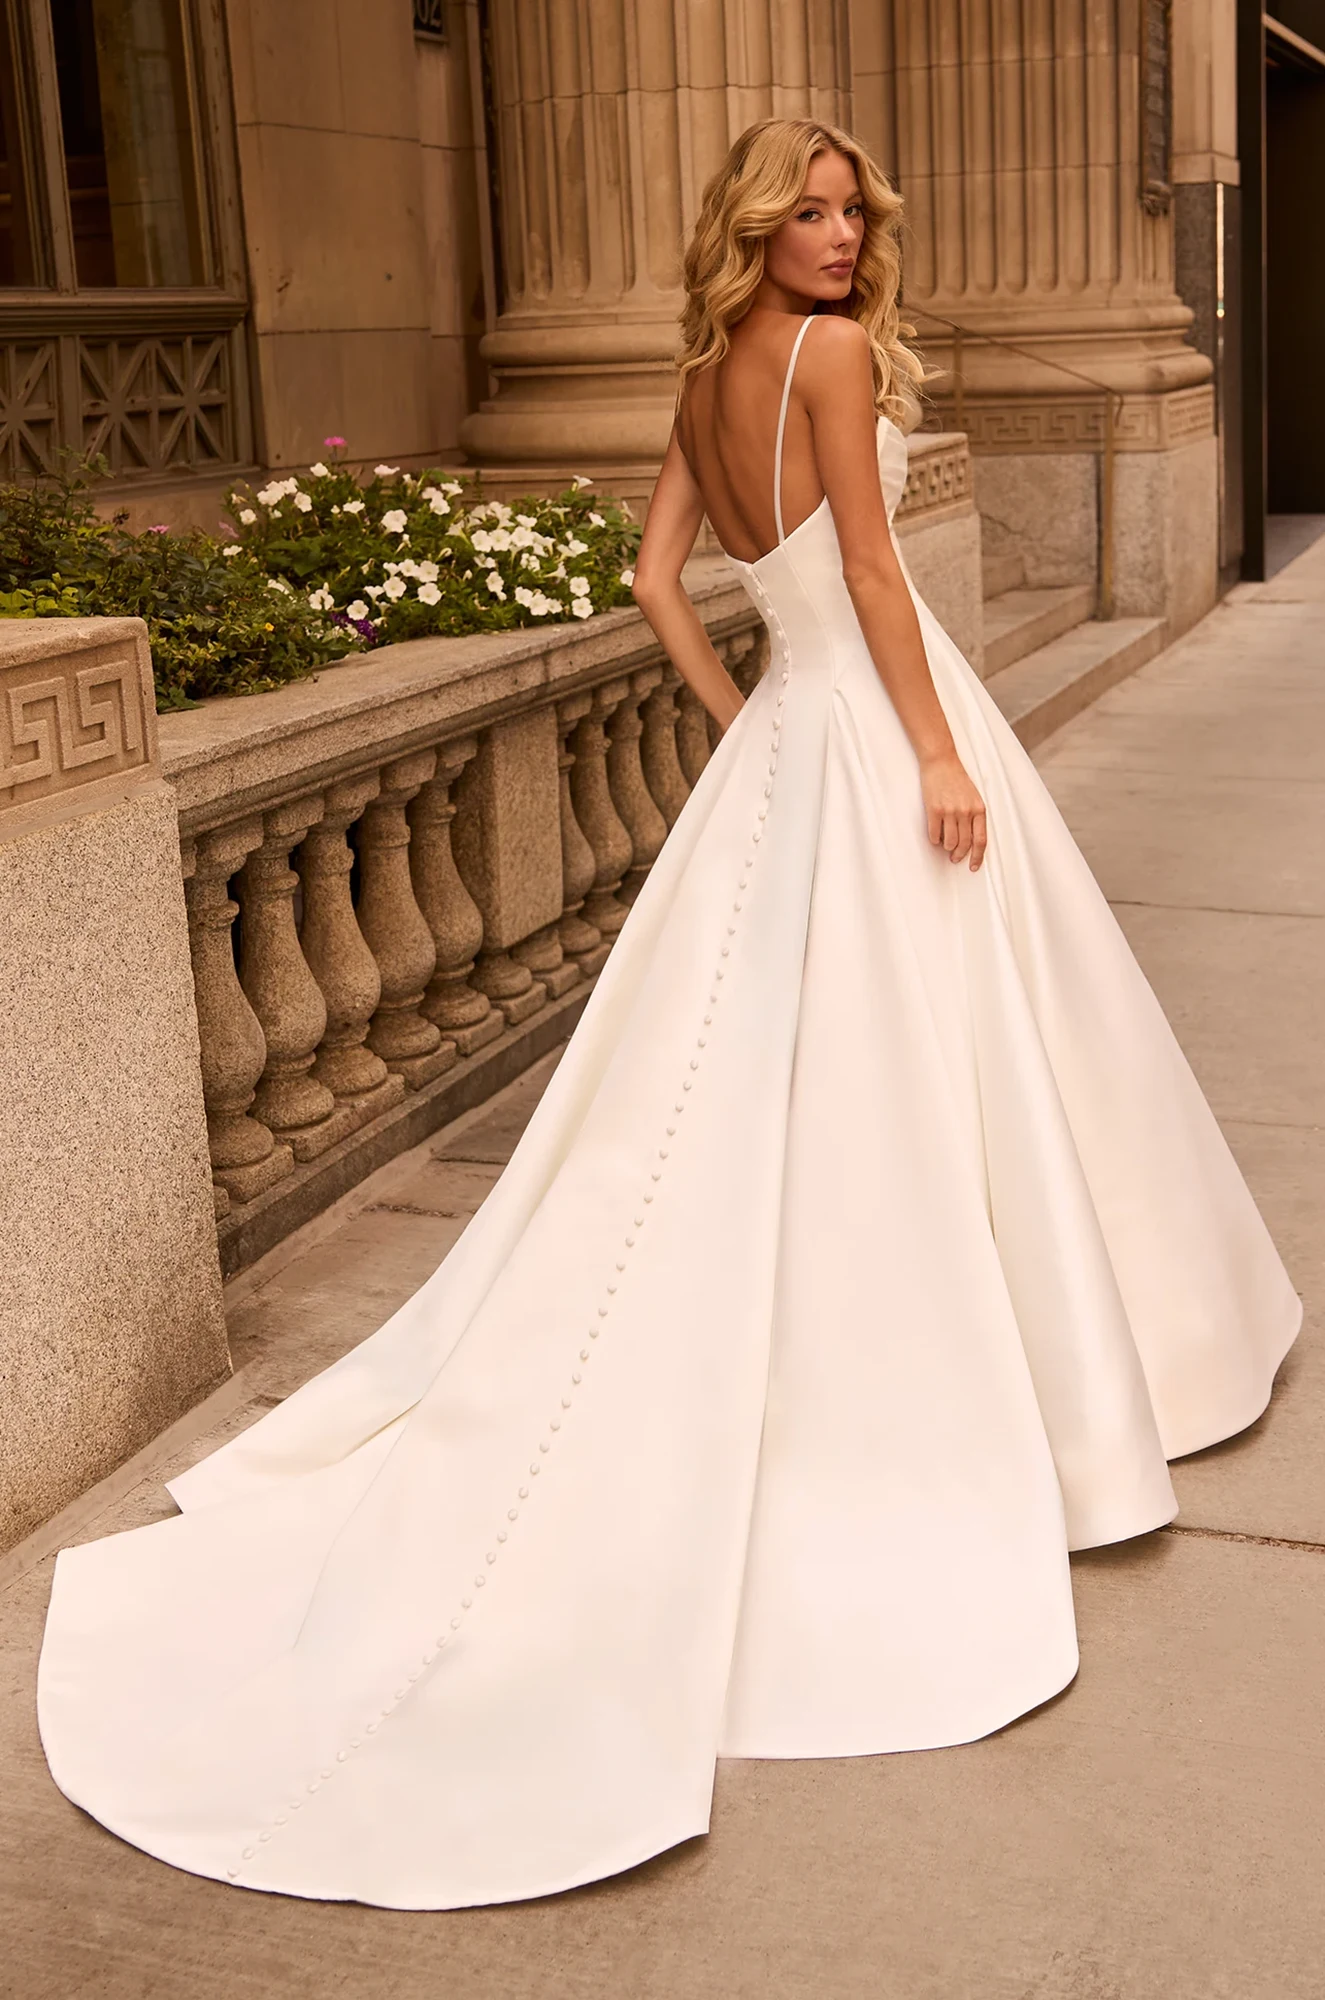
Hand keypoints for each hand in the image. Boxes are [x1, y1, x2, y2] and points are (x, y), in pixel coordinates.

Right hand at [920, 753, 986, 869]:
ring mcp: (950, 811)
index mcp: (978, 809)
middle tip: (954, 858)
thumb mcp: (973, 796)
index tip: (973, 866)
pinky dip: (934, 839)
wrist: (941, 762)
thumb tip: (969, 838)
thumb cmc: (956, 779)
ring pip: (949, 842)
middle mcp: (965, 811)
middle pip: (964, 843)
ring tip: (944, 844)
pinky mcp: (934, 810)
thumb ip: (974, 816)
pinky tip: (935, 836)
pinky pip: (934, 834)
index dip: (977, 856)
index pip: (981, 839)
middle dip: (959, 855)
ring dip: (946, 847)